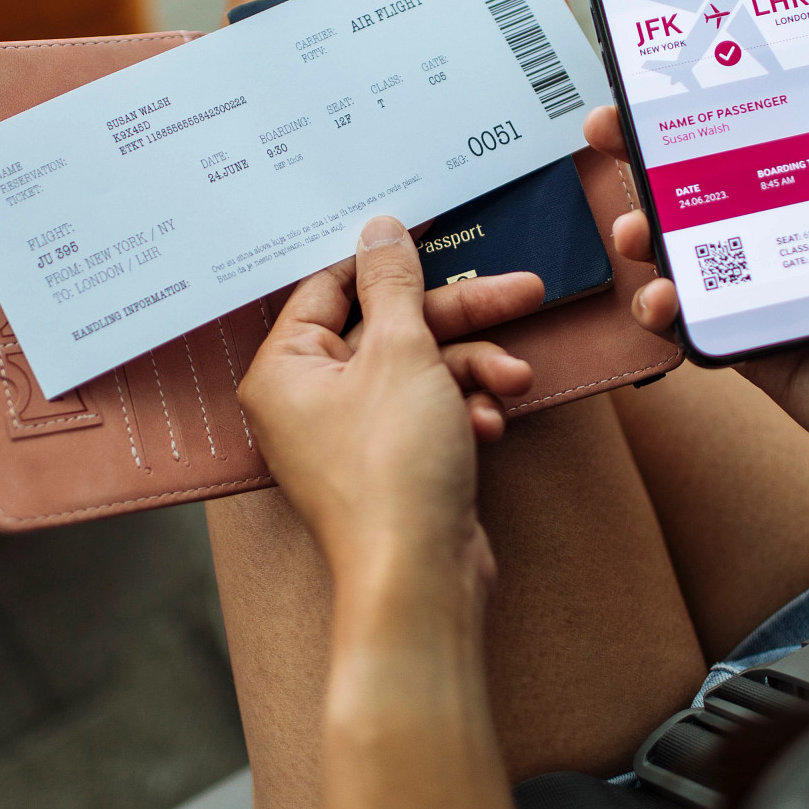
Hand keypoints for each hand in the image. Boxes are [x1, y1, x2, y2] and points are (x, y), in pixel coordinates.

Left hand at [239, 216, 541, 585]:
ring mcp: (353, 435)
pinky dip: (466, 412)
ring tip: (512, 379)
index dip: (384, 261)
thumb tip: (379, 231)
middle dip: (461, 318)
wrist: (420, 578)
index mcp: (285, 369)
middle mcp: (309, 401)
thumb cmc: (391, 468)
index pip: (330, 288)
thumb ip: (393, 286)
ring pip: (421, 371)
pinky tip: (488, 427)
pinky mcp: (393, 464)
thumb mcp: (401, 352)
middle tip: (522, 291)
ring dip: (474, 371)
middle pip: (389, 329)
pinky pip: (432, 414)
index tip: (430, 234)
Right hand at [586, 45, 808, 526]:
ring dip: (648, 236)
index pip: (767, 139)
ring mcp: (780, 300)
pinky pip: (703, 328)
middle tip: (610, 136)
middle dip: (651, 162)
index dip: (714, 111)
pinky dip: (669, 312)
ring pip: (694, 258)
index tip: (666, 82)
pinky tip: (660, 300)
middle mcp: (805, 243)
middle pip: (710, 192)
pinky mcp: (766, 357)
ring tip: (635, 231)